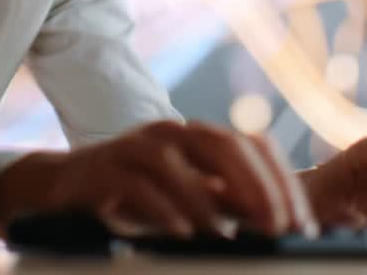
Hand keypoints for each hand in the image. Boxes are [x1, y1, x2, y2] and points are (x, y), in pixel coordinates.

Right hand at [0, 120, 317, 241]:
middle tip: (277, 226)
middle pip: (224, 145)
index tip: (300, 222)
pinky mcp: (106, 166)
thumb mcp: (189, 199)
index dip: (281, 181)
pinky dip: (164, 208)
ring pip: (178, 161)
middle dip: (256, 186)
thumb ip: (230, 205)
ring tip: (227, 234)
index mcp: (198, 137)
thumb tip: (282, 221)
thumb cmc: (136, 194)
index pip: (252, 146)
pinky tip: (181, 232)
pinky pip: (138, 184)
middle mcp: (171, 132)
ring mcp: (137, 145)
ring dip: (207, 200)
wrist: (66, 185)